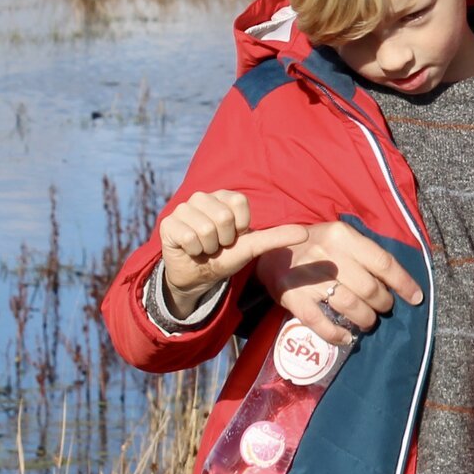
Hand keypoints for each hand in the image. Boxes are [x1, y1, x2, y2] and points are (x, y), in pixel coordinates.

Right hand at [159, 191, 308, 314]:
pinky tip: (191, 250)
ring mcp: (183, 208)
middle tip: (218, 246)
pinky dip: (194, 251)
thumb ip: (276, 237)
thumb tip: (305, 233)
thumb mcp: (253, 247)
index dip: (240, 228)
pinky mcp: (168, 223)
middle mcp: (202, 197)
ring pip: (206, 228)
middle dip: (224, 240)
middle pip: (223, 217)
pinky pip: (188, 237)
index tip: (234, 237)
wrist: (199, 276)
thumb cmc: (227, 257)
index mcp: (224, 197)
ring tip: (205, 249)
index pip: (239, 205)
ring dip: (209, 248)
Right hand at [252, 219, 425, 346]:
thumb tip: (396, 282)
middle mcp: (326, 255)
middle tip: (383, 308)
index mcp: (342, 236)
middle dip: (383, 303)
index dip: (403, 283)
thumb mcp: (339, 237)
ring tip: (368, 321)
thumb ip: (364, 254)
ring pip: (349, 306)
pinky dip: (337, 334)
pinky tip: (346, 336)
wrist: (269, 251)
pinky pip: (320, 323)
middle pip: (369, 288)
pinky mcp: (292, 297)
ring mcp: (308, 278)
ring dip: (365, 319)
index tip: (416, 298)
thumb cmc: (314, 245)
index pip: (382, 262)